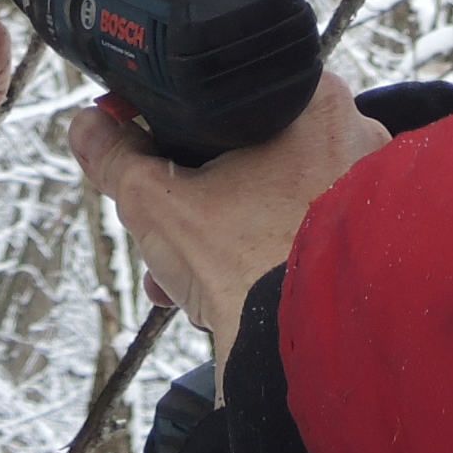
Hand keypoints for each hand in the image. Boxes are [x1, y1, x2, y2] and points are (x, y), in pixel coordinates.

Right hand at [72, 70, 387, 371]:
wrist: (299, 352)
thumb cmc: (244, 265)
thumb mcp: (156, 201)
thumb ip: (115, 158)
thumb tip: (86, 128)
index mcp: (315, 103)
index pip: (231, 100)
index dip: (177, 129)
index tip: (149, 154)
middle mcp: (354, 138)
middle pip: (249, 155)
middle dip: (194, 198)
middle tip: (163, 227)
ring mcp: (366, 194)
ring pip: (271, 201)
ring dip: (216, 236)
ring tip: (177, 279)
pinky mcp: (366, 244)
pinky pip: (296, 235)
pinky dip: (255, 258)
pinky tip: (215, 298)